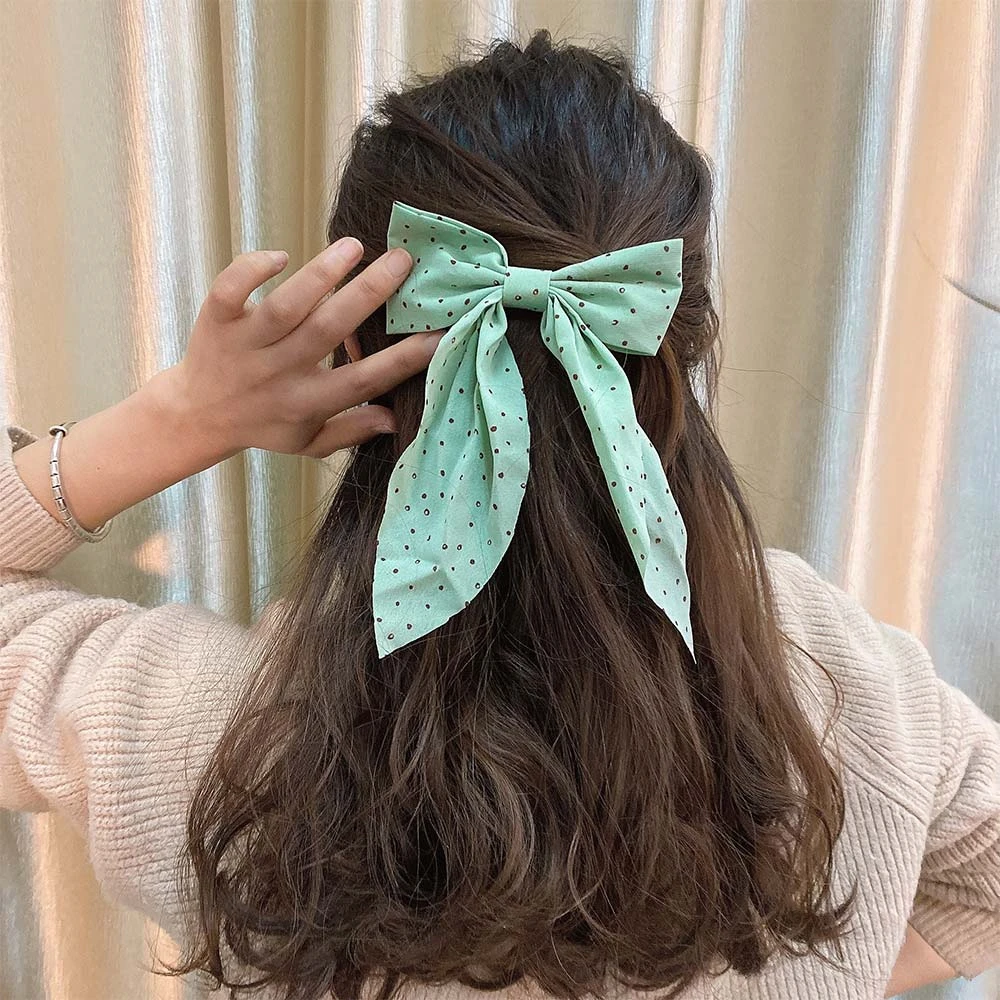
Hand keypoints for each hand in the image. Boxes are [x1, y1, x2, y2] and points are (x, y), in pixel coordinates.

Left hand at [149, 239, 442, 458]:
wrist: (195, 416)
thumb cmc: (264, 425)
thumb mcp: (310, 442)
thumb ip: (351, 430)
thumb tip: (395, 418)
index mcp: (307, 402)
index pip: (362, 380)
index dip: (402, 359)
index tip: (438, 333)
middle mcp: (279, 371)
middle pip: (328, 329)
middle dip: (369, 293)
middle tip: (403, 261)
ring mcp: (247, 345)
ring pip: (286, 305)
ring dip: (321, 273)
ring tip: (355, 246)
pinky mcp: (217, 320)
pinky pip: (232, 289)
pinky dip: (253, 269)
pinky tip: (281, 256)